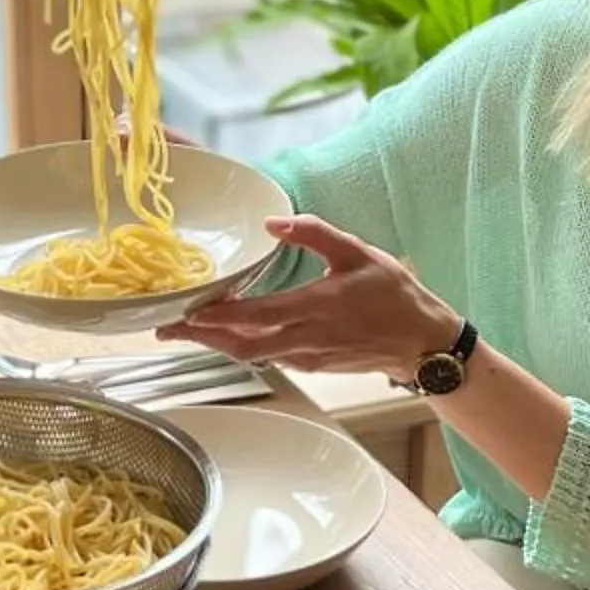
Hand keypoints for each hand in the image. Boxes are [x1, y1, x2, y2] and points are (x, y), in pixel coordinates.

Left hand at [162, 214, 457, 377]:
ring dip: (216, 343)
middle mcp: (306, 339)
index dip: (217, 318)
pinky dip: (240, 347)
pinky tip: (225, 335)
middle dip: (201, 338)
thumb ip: (315, 233)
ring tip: (185, 330)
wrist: (422, 343)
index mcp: (316, 307)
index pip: (255, 316)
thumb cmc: (394, 294)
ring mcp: (307, 357)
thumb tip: (273, 223)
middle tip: (166, 329)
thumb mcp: (358, 252)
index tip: (186, 311)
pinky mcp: (311, 366)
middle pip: (241, 345)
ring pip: (251, 355)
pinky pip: (267, 357)